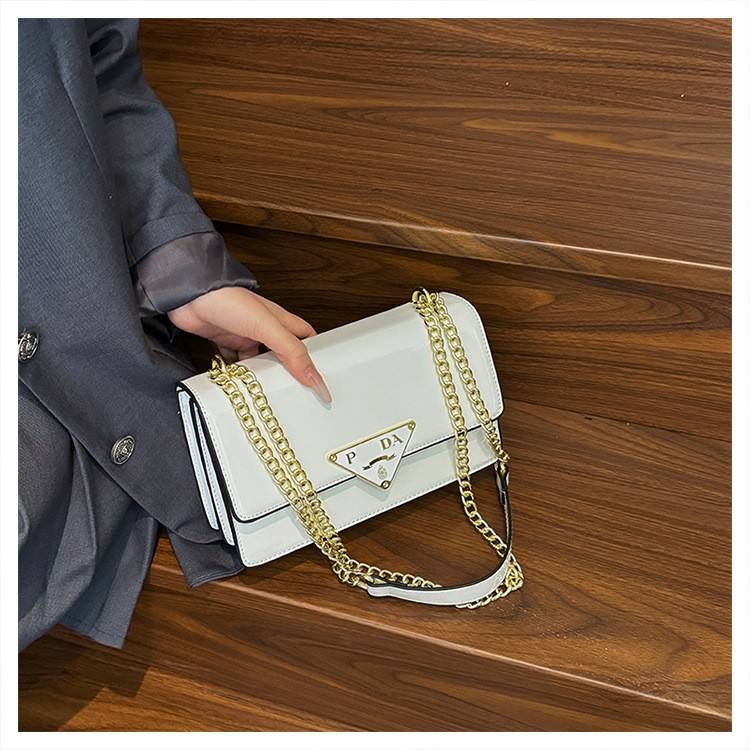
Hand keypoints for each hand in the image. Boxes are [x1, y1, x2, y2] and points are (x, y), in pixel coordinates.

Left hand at [167, 287, 330, 402]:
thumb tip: (314, 377)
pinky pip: (236, 363)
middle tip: (294, 392)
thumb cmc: (227, 300)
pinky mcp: (226, 341)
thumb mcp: (267, 327)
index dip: (316, 357)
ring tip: (265, 391)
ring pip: (260, 361)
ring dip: (261, 375)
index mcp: (281, 320)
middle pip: (285, 354)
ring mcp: (245, 335)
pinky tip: (238, 381)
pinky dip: (238, 373)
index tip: (321, 379)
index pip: (307, 340)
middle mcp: (265, 328)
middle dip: (289, 372)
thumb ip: (291, 352)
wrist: (187, 296)